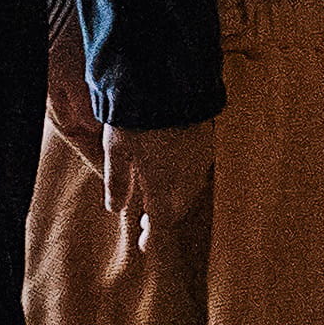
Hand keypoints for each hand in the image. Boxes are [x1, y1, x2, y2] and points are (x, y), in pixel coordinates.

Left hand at [96, 113, 216, 261]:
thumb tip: (115, 209)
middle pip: (177, 207)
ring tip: (160, 194)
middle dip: (163, 216)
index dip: (154, 237)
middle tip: (149, 220)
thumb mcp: (117, 148)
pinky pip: (197, 169)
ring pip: (189, 189)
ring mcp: (201, 157)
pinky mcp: (208, 139)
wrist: (170, 78)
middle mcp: (187, 175)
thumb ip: (117, 181)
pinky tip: (175, 168)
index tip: (145, 246)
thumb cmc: (136, 115)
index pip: (161, 222)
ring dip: (175, 197)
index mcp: (163, 183)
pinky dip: (185, 177)